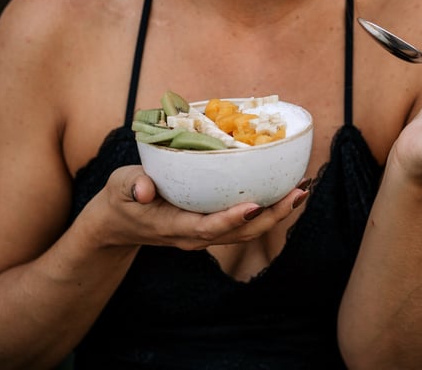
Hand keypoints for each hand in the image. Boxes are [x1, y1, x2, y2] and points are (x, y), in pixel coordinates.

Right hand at [87, 165, 310, 250]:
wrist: (119, 222)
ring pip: (247, 230)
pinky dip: (267, 208)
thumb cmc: (121, 199)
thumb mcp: (120, 187)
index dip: (233, 219)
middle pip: (240, 232)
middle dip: (272, 215)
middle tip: (299, 191)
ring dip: (277, 213)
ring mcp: (205, 233)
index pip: (207, 228)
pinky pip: (244, 222)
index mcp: (174, 226)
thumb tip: (143, 189)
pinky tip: (283, 189)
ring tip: (302, 189)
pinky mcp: (212, 226)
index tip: (257, 205)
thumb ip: (131, 186)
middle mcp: (195, 235)